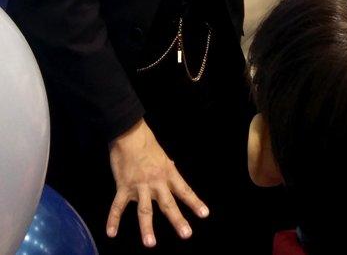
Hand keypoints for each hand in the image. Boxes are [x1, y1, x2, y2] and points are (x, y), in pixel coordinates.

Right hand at [107, 119, 208, 247]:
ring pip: (144, 210)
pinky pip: (118, 206)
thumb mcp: (163, 158)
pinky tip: (111, 233)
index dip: (194, 202)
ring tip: (150, 244)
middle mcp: (156, 182)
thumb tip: (173, 183)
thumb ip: (168, 173)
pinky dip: (113, 220)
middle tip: (186, 234)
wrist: (130, 134)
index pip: (184, 190)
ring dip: (147, 228)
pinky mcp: (123, 186)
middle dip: (177, 219)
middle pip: (168, 203)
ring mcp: (139, 185)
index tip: (204, 214)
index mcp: (168, 173)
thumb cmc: (147, 144)